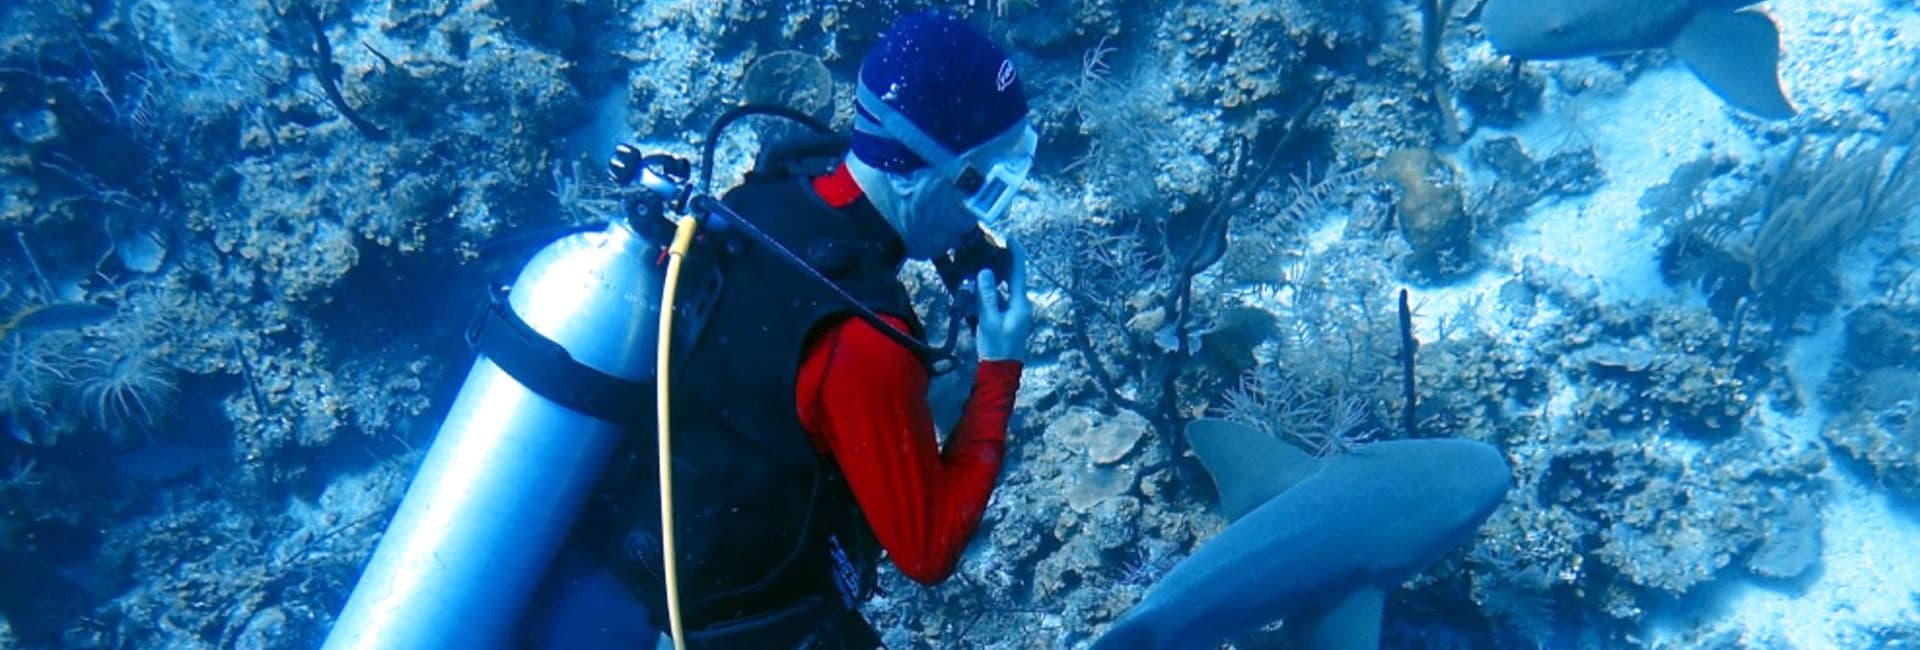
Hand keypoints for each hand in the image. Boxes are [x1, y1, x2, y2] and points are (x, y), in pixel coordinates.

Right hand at [975, 241, 1031, 361]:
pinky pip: (996, 299)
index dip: (1015, 253)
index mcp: (1020, 303)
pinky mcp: (1004, 317)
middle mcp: (1019, 304)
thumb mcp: (990, 321)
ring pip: (1001, 288)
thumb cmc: (997, 347)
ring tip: (976, 267)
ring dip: (990, 279)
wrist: (1000, 370)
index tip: (1008, 237)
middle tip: (985, 248)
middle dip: (999, 262)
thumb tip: (985, 272)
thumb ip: (987, 296)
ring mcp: (1012, 311)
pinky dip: (986, 293)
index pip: (1019, 272)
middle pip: (1010, 277)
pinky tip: (973, 291)